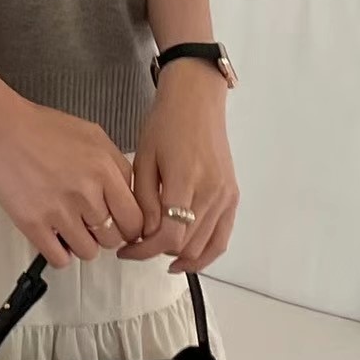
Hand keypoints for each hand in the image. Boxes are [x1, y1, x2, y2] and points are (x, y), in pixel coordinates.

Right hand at [0, 95, 143, 268]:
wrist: (0, 128)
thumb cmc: (41, 128)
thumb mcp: (93, 135)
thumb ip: (117, 166)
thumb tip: (129, 196)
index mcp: (104, 169)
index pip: (135, 219)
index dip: (129, 226)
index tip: (120, 225)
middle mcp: (85, 192)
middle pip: (113, 238)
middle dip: (104, 233)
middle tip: (90, 222)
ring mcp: (59, 210)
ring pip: (88, 252)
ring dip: (81, 243)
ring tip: (70, 226)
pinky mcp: (33, 224)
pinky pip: (59, 259)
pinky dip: (59, 253)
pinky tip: (54, 237)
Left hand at [119, 60, 237, 272]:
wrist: (196, 101)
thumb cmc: (165, 124)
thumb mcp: (144, 158)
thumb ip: (144, 200)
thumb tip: (147, 234)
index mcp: (186, 180)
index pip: (169, 234)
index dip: (145, 249)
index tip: (127, 250)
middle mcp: (211, 193)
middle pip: (185, 243)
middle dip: (156, 251)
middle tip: (135, 245)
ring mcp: (226, 196)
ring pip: (203, 246)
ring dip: (178, 254)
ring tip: (155, 248)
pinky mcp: (232, 197)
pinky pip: (222, 238)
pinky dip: (205, 254)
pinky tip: (185, 258)